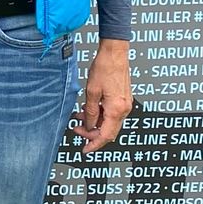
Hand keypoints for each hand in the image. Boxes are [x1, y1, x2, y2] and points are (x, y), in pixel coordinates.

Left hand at [73, 39, 130, 153]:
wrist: (115, 53)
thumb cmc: (104, 68)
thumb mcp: (91, 92)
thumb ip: (90, 112)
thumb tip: (88, 125)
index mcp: (117, 109)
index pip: (106, 135)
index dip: (94, 144)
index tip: (85, 149)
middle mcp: (124, 109)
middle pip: (108, 131)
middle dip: (92, 133)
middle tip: (77, 129)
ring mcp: (125, 104)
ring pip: (109, 122)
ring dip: (94, 123)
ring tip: (79, 117)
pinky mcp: (123, 99)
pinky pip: (111, 113)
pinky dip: (100, 115)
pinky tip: (88, 109)